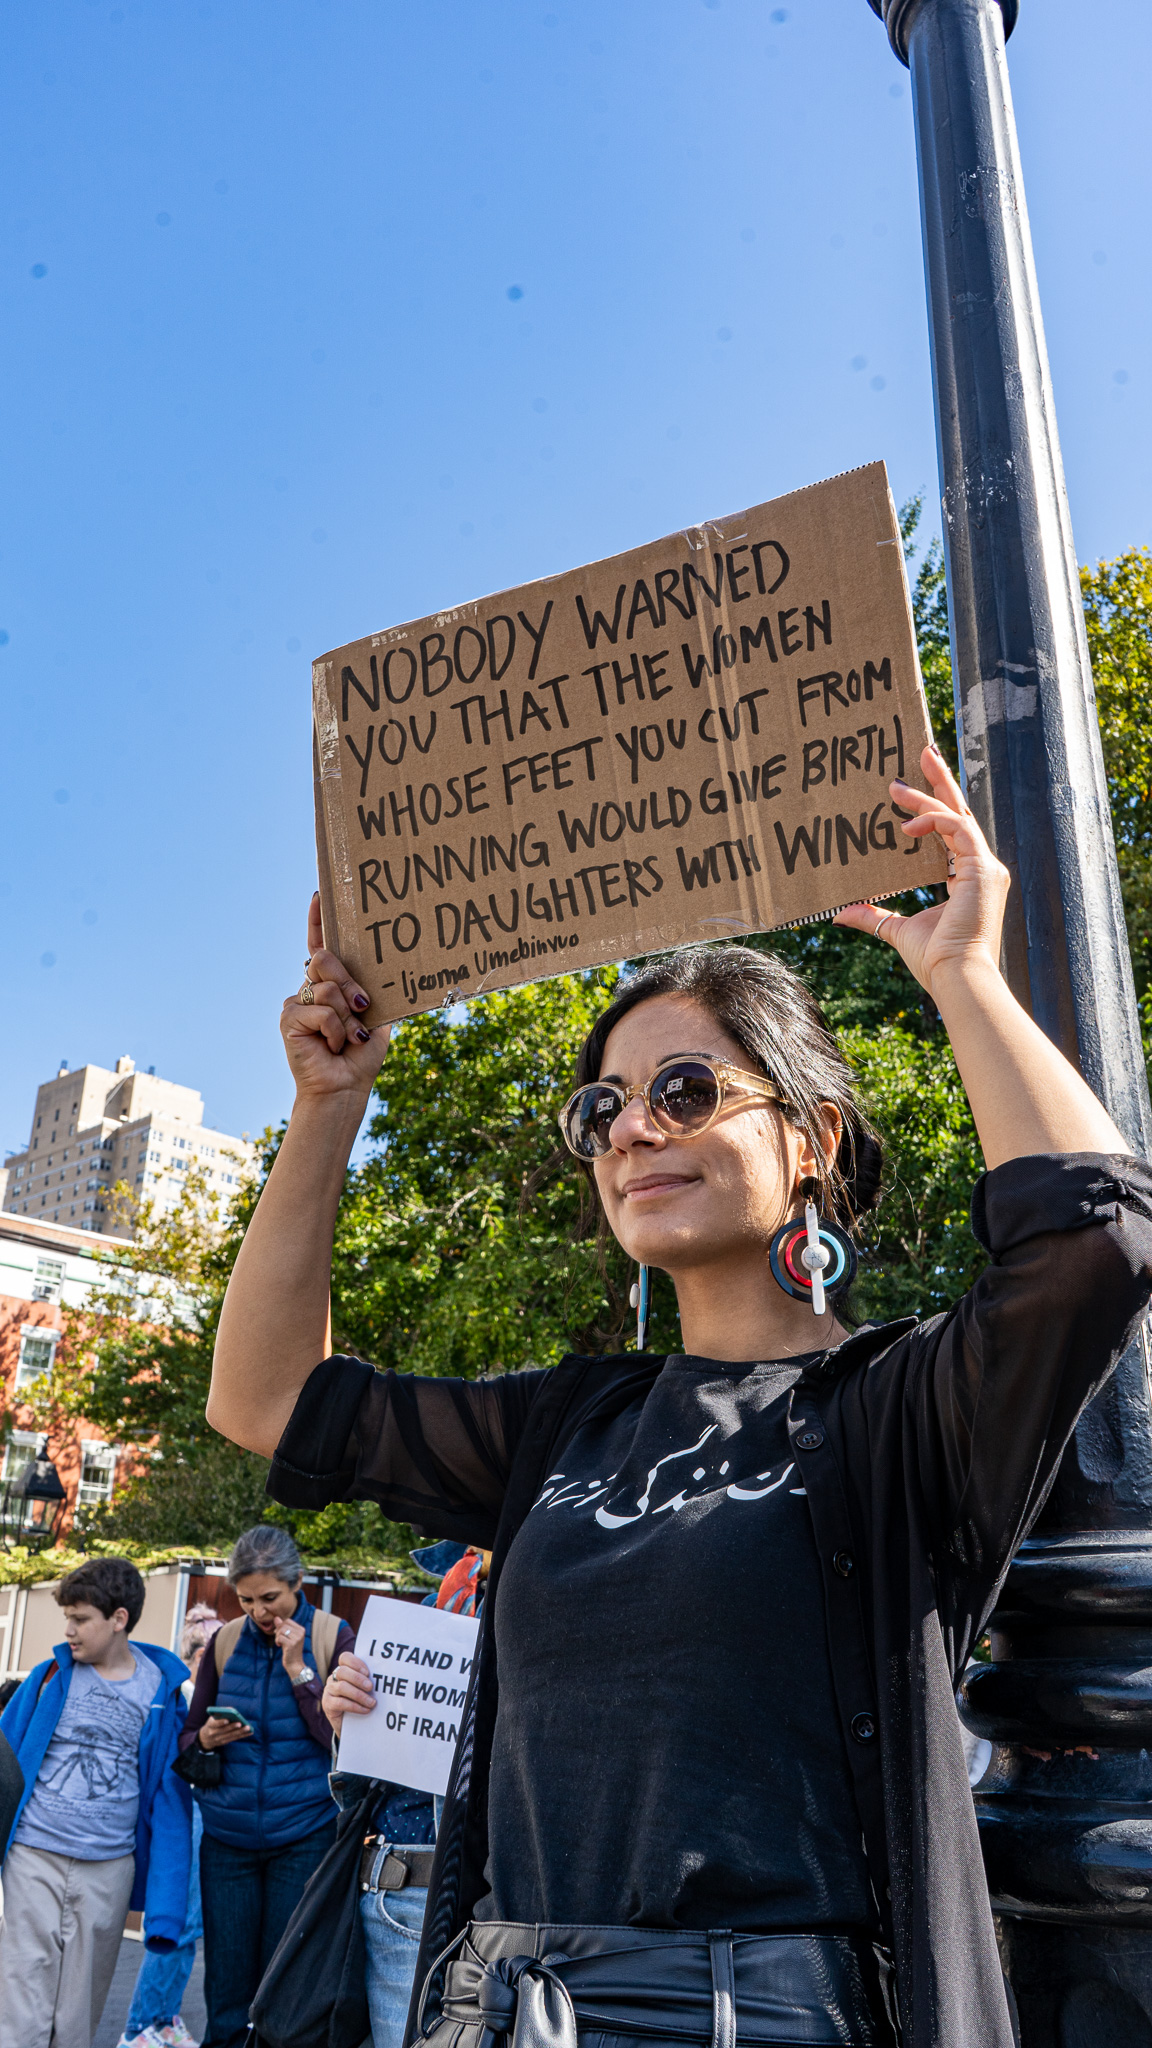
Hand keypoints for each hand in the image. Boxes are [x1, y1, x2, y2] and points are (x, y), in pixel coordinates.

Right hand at [199, 1714, 252, 1748]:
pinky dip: (243, 1735)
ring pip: (231, 1735)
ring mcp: (219, 1739)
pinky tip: (250, 1732)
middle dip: (232, 1727)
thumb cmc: (212, 1724)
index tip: (227, 1720)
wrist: (206, 1738)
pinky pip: (235, 1738)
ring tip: (247, 1727)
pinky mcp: (225, 1742)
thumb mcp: (212, 1718)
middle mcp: (214, 1734)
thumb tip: (232, 1710)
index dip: (221, 1722)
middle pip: (224, 1730)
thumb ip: (220, 1713)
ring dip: (240, 1732)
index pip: (215, 1724)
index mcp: (210, 1725)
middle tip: (240, 1723)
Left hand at [274, 1616, 307, 1680]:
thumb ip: (282, 1627)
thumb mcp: (287, 1637)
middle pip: (284, 1624)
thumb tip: (276, 1618)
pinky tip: (279, 1646)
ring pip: (281, 1630)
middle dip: (278, 1631)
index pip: (288, 1620)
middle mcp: (301, 1632)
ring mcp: (297, 1638)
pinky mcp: (292, 1644)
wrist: (295, 1664)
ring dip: (277, 1637)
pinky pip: (280, 1638)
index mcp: (301, 1629)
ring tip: (279, 1643)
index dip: (281, 1625)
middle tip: (278, 1639)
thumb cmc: (290, 1650)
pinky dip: (277, 1641)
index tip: (279, 1634)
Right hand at [281, 895, 390, 1103]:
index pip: (322, 945)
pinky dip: (335, 1030)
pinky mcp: (289, 1017)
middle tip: (363, 1008)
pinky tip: (332, 1045)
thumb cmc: (362, 1053)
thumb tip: (369, 972)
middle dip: (350, 983)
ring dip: (347, 1016)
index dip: (319, 920)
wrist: (345, 1086)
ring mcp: (297, 1001)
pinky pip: (320, 1009)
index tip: (320, 893)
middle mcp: (311, 988)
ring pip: (327, 987)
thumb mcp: (374, 1015)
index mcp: (333, 984)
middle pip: (325, 959)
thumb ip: (367, 989)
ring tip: (348, 1037)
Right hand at [323, 1651, 375, 1735]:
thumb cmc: (360, 1702)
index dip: (356, 1662)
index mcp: (343, 1670)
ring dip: (359, 1695)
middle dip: (358, 1678)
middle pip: (342, 1671)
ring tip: (372, 1702)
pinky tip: (365, 1710)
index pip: (345, 1657)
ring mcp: (329, 1690)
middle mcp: (333, 1678)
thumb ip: (368, 1680)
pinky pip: (340, 1703)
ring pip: (342, 1687)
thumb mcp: (363, 1689)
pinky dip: (355, 1706)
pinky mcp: (327, 1704)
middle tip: (371, 1687)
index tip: (368, 1672)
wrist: (350, 1724)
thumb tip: (382, 1677)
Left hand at [834, 746, 1009, 1000]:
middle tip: (922, 751)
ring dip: (928, 795)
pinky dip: (933, 820)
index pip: (952, 832)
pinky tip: (905, 824)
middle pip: (961, 812)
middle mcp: (981, 869)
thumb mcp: (896, 930)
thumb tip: (839, 911)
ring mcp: (986, 868)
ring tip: (895, 787)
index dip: (935, 806)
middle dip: (941, 780)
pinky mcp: (984, 870)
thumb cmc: (935, 961)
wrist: (957, 977)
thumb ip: (872, 916)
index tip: (911, 788)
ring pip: (958, 815)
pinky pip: (958, 829)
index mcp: (967, 878)